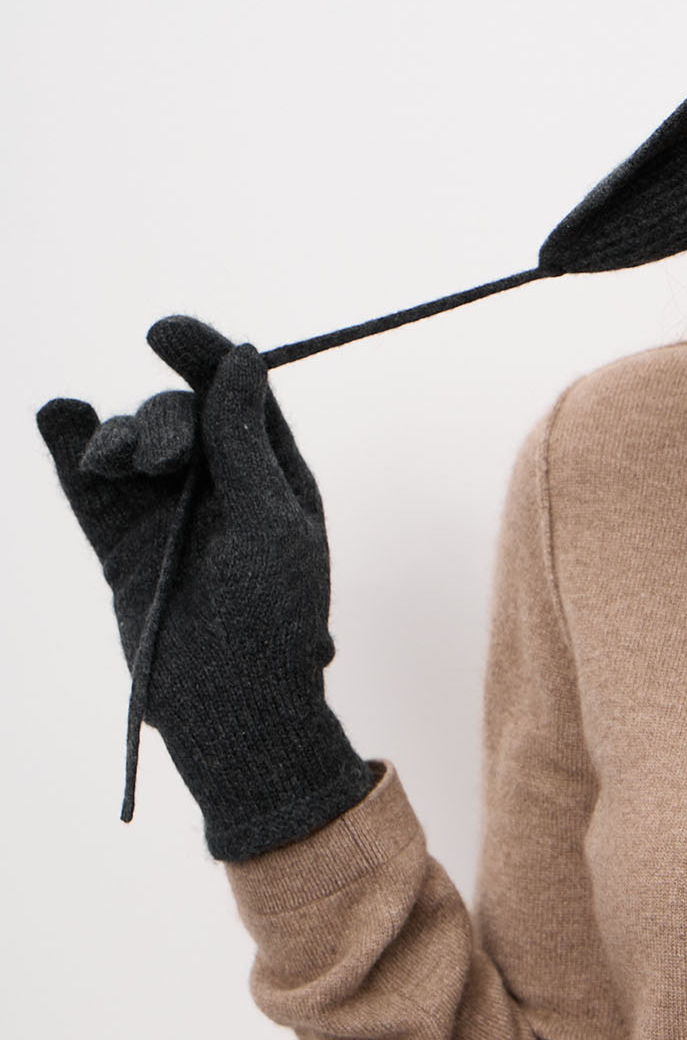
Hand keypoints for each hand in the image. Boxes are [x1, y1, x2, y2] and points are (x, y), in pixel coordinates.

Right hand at [37, 316, 375, 861]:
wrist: (229, 707)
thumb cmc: (272, 619)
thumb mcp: (271, 521)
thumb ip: (245, 442)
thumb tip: (242, 359)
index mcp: (274, 476)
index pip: (237, 393)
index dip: (203, 355)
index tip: (164, 332)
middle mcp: (220, 486)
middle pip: (180, 417)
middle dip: (163, 423)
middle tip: (160, 461)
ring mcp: (167, 515)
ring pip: (130, 447)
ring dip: (117, 440)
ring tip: (112, 465)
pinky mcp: (122, 546)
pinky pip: (90, 487)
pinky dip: (73, 448)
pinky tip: (59, 415)